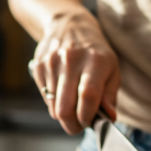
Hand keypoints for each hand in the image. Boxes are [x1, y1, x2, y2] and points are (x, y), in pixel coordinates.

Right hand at [30, 11, 119, 133]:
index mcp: (95, 60)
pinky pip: (45, 98)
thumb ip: (110, 95)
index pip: (88, 96)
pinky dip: (55, 102)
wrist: (69, 25)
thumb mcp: (112, 69)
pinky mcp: (38, 67)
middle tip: (80, 125)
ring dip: (64, 114)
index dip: (88, 117)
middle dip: (73, 125)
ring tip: (74, 105)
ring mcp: (52, 63)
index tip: (90, 123)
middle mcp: (71, 60)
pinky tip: (63, 91)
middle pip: (66, 108)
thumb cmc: (95, 52)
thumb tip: (108, 118)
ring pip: (54, 107)